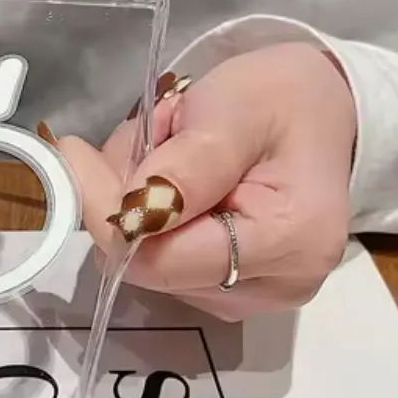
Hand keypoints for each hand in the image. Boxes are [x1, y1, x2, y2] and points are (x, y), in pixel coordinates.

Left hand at [55, 42, 356, 320]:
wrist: (322, 111)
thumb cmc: (284, 99)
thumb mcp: (236, 108)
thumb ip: (187, 164)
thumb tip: (130, 213)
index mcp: (289, 241)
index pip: (162, 259)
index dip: (108, 212)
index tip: (76, 155)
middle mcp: (275, 287)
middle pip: (150, 266)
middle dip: (126, 198)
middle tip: (149, 132)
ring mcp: (252, 298)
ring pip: (147, 264)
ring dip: (136, 204)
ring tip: (172, 147)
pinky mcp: (229, 293)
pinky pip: (161, 263)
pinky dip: (150, 220)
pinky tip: (176, 179)